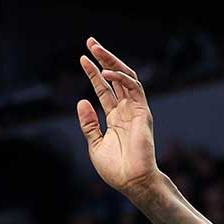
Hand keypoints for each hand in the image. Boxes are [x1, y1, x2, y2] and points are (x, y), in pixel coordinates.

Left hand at [77, 37, 161, 198]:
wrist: (131, 181)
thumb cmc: (115, 167)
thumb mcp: (94, 143)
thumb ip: (88, 123)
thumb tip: (81, 101)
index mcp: (115, 117)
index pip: (104, 89)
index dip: (93, 73)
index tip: (82, 59)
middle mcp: (126, 110)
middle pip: (115, 78)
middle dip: (104, 59)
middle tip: (90, 43)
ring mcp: (136, 109)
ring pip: (126, 77)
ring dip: (111, 62)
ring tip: (96, 49)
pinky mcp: (143, 112)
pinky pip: (134, 89)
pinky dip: (120, 79)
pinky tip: (105, 74)